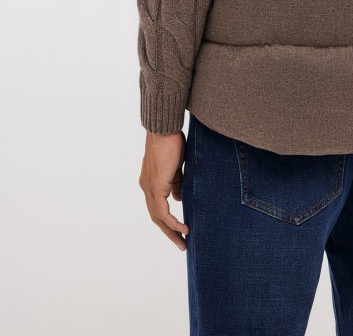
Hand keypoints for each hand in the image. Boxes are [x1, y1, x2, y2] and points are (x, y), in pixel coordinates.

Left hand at [139, 130, 189, 250]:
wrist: (164, 129)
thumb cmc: (171, 142)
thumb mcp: (175, 167)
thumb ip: (176, 183)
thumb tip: (179, 199)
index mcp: (150, 182)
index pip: (157, 207)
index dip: (168, 221)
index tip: (180, 230)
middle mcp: (146, 187)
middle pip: (156, 217)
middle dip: (169, 233)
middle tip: (182, 244)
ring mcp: (149, 188)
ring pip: (158, 218)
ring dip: (171, 232)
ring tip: (184, 242)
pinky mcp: (156, 187)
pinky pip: (163, 212)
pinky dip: (173, 223)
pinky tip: (184, 228)